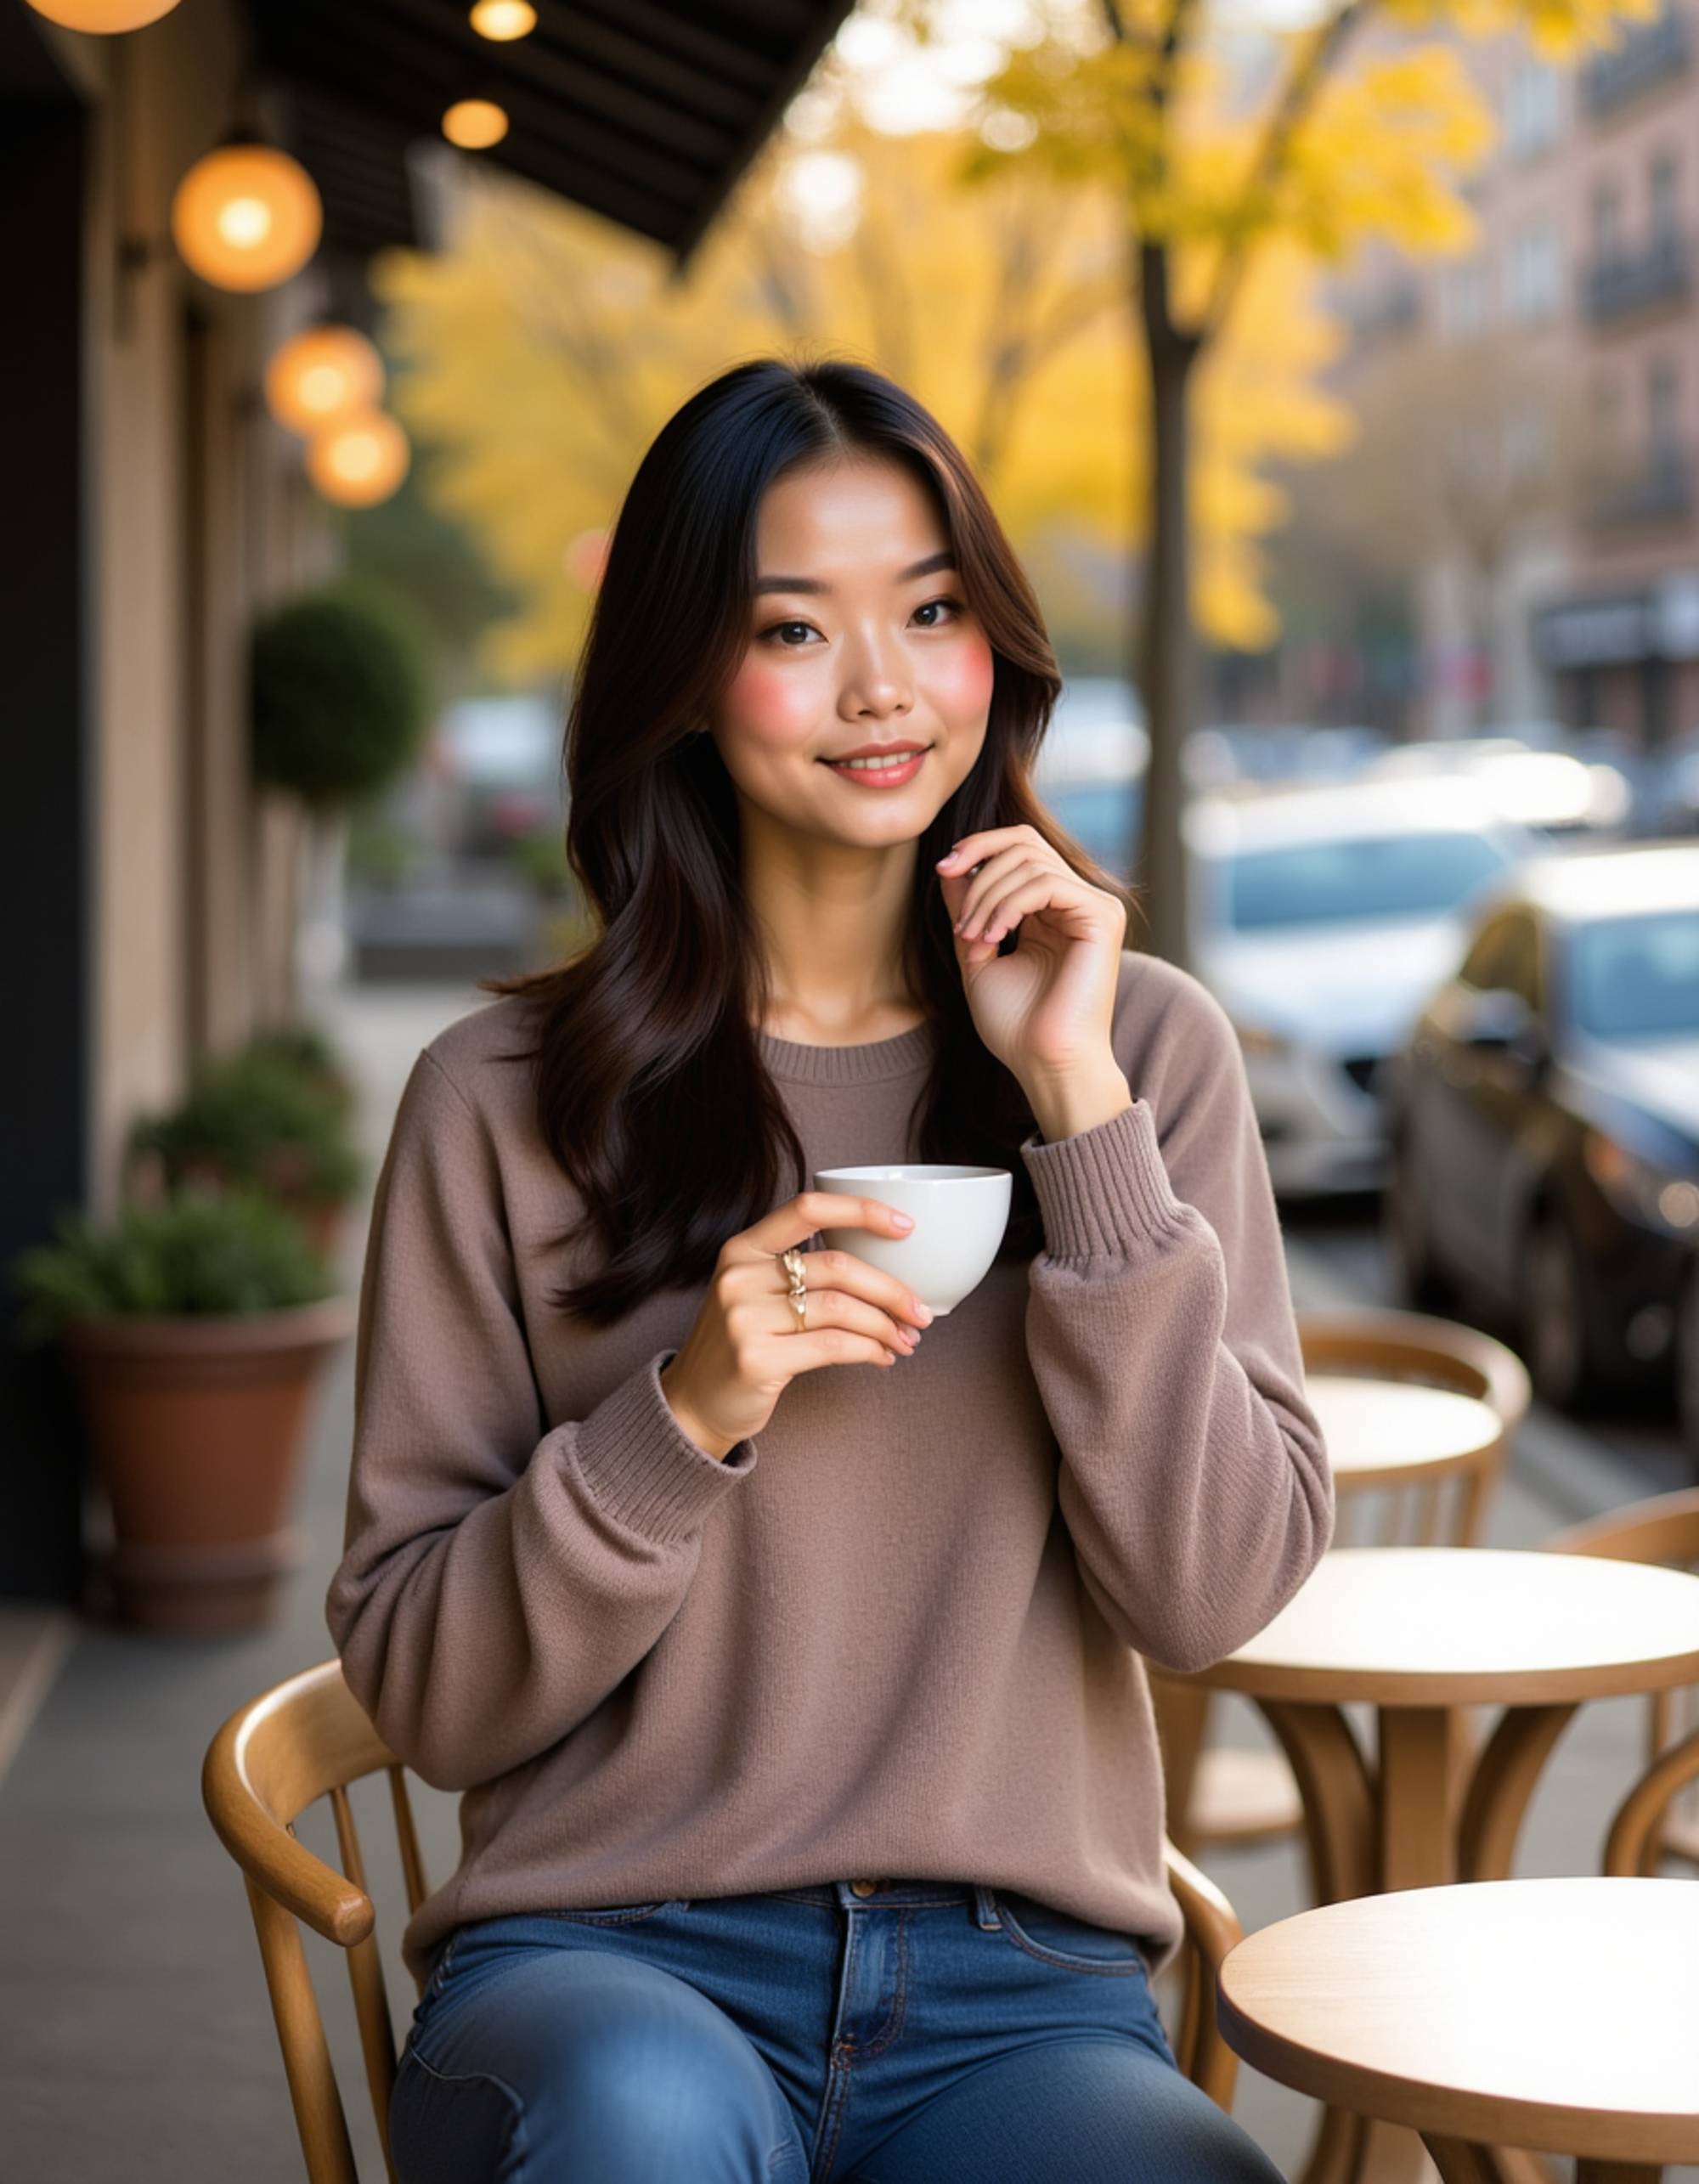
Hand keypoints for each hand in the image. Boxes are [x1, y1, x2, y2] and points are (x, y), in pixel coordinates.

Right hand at [659, 1192, 934, 1458]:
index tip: (905, 1227)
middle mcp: (740, 1276)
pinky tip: (881, 1356)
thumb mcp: (754, 1292)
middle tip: (920, 1311)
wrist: (692, 1403)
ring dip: (885, 1325)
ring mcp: (744, 1318)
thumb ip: (801, 1273)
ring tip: (906, 1340)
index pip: (807, 1209)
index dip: (861, 1211)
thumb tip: (887, 1273)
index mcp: (742, 1248)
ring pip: (841, 1308)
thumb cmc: (740, 1344)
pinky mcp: (757, 1359)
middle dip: (891, 1289)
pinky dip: (869, 1350)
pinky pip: (834, 1345)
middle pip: (837, 1267)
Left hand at [936, 824, 1126, 1084]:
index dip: (979, 848)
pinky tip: (994, 936)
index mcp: (1053, 909)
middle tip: (958, 915)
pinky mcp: (1102, 918)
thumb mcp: (978, 954)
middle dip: (979, 866)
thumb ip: (969, 909)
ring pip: (1030, 862)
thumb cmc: (1017, 1025)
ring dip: (987, 896)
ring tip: (972, 938)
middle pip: (1025, 842)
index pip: (1020, 848)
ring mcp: (1094, 907)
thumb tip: (951, 866)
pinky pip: (1047, 884)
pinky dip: (1009, 905)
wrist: (1046, 1064)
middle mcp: (1078, 901)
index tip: (942, 869)